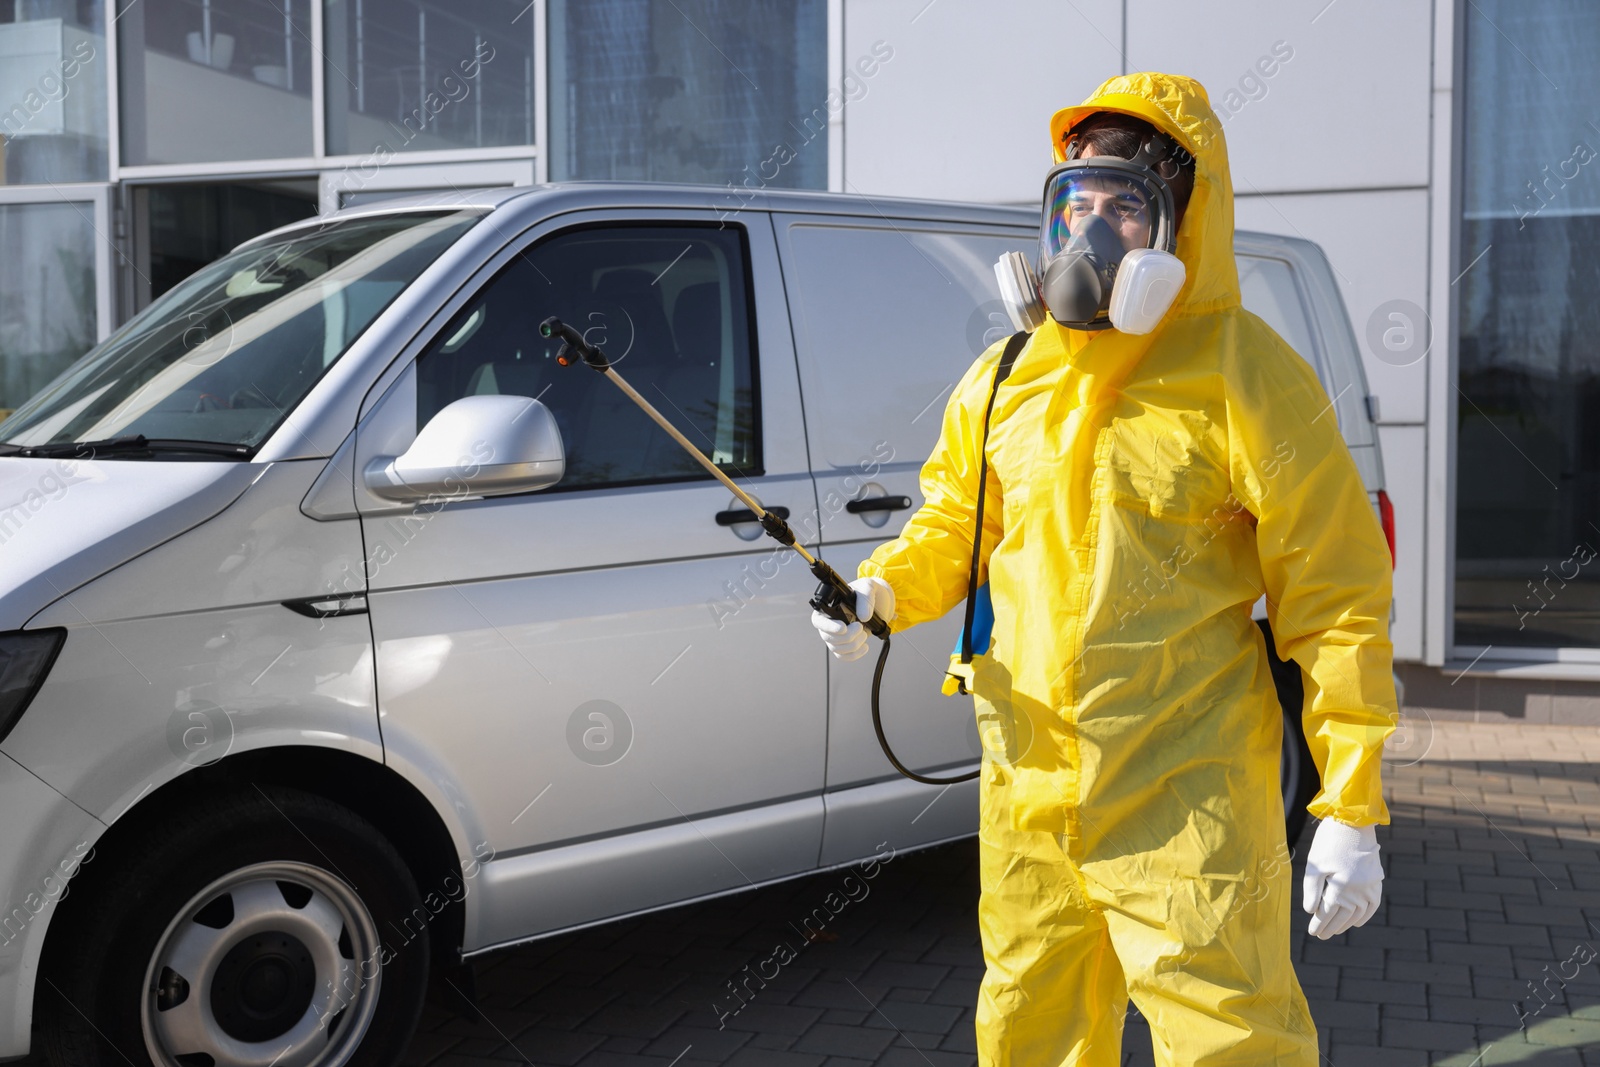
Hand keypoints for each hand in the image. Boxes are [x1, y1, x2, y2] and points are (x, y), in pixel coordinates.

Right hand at [811, 577, 894, 660]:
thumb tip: (863, 617)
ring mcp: (837, 635)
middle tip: (861, 627)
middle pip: (828, 637)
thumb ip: (865, 600)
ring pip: (836, 648)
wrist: (881, 603)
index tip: (844, 628)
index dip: (828, 627)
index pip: (818, 620)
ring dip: (853, 645)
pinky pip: (843, 656)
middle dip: (847, 636)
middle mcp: (830, 622)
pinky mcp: (845, 645)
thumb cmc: (869, 592)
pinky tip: (865, 646)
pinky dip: (855, 654)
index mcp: (830, 607)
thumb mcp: (868, 589)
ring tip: (865, 633)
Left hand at [1302, 818, 1382, 938]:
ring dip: (1347, 923)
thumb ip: (1312, 889)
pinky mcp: (1376, 878)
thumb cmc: (1329, 841)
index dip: (1320, 923)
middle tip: (1321, 936)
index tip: (1313, 932)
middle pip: (1343, 915)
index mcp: (1341, 886)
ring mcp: (1370, 885)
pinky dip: (1366, 915)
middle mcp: (1358, 889)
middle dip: (1331, 926)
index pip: (1328, 911)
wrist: (1353, 821)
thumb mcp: (1315, 864)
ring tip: (1336, 930)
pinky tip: (1357, 922)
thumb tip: (1311, 911)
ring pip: (1358, 912)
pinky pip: (1373, 903)